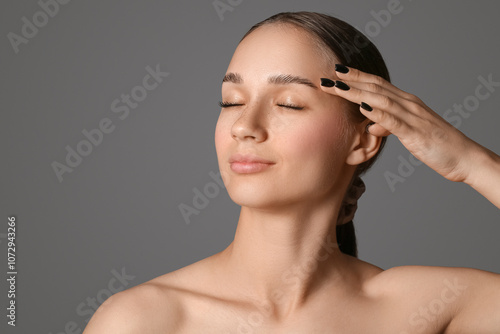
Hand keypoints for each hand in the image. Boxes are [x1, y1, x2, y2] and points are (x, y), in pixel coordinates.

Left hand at [320, 65, 480, 183]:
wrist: (464, 156)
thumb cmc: (435, 145)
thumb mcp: (407, 134)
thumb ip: (389, 126)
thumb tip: (372, 126)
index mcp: (406, 103)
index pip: (378, 85)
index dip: (357, 77)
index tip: (337, 72)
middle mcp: (409, 104)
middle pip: (375, 87)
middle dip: (350, 80)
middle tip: (328, 75)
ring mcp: (412, 117)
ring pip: (380, 100)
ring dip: (357, 93)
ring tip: (338, 87)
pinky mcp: (415, 132)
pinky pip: (394, 120)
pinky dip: (377, 113)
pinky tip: (363, 107)